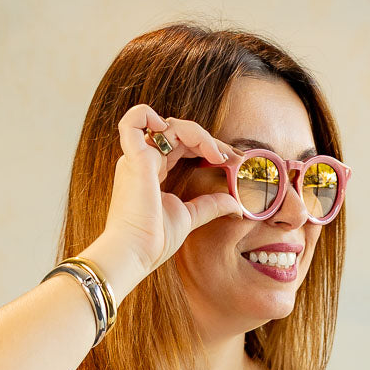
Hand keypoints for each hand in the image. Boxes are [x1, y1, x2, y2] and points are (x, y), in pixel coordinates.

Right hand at [102, 103, 243, 280]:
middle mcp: (143, 160)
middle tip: (232, 157)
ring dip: (199, 135)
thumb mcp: (189, 217)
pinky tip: (175, 131)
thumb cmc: (153, 241)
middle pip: (179, 133)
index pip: (182, 144)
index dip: (207, 147)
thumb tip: (237, 206)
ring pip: (169, 126)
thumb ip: (210, 206)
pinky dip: (148, 115)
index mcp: (152, 170)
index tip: (231, 160)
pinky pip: (132, 122)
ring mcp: (137, 158)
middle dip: (209, 140)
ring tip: (218, 154)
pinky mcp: (135, 159)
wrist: (135, 254)